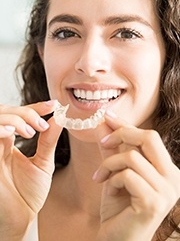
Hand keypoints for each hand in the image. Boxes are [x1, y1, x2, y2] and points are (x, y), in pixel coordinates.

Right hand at [0, 101, 61, 239]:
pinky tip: (12, 133)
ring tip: (30, 131)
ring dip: (13, 119)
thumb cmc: (29, 193)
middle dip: (24, 113)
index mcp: (10, 142)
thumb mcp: (43, 163)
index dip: (35, 107)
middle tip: (41, 125)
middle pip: (5, 113)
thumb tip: (59, 118)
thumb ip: (48, 141)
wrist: (22, 218)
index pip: (19, 116)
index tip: (54, 105)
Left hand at [94, 111, 179, 240]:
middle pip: (150, 138)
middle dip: (122, 134)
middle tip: (103, 142)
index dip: (127, 124)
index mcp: (167, 169)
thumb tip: (103, 123)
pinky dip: (112, 178)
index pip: (149, 137)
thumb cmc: (118, 206)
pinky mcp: (154, 202)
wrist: (116, 238)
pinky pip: (127, 175)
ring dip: (109, 163)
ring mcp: (166, 191)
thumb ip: (112, 148)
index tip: (107, 116)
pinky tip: (108, 189)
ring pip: (132, 156)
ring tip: (101, 176)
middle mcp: (173, 178)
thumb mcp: (115, 171)